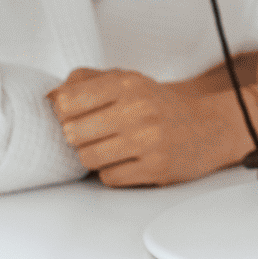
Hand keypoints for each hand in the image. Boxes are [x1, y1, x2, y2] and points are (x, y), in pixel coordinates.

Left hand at [48, 68, 249, 187]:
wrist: (208, 127)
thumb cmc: (158, 105)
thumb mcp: (127, 80)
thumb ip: (85, 82)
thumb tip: (49, 98)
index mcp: (128, 83)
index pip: (68, 101)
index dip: (63, 111)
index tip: (74, 113)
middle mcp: (139, 110)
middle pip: (72, 133)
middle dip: (78, 136)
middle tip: (94, 133)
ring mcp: (149, 141)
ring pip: (87, 158)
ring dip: (93, 155)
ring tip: (111, 147)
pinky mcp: (155, 169)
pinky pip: (109, 178)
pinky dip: (112, 172)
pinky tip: (128, 160)